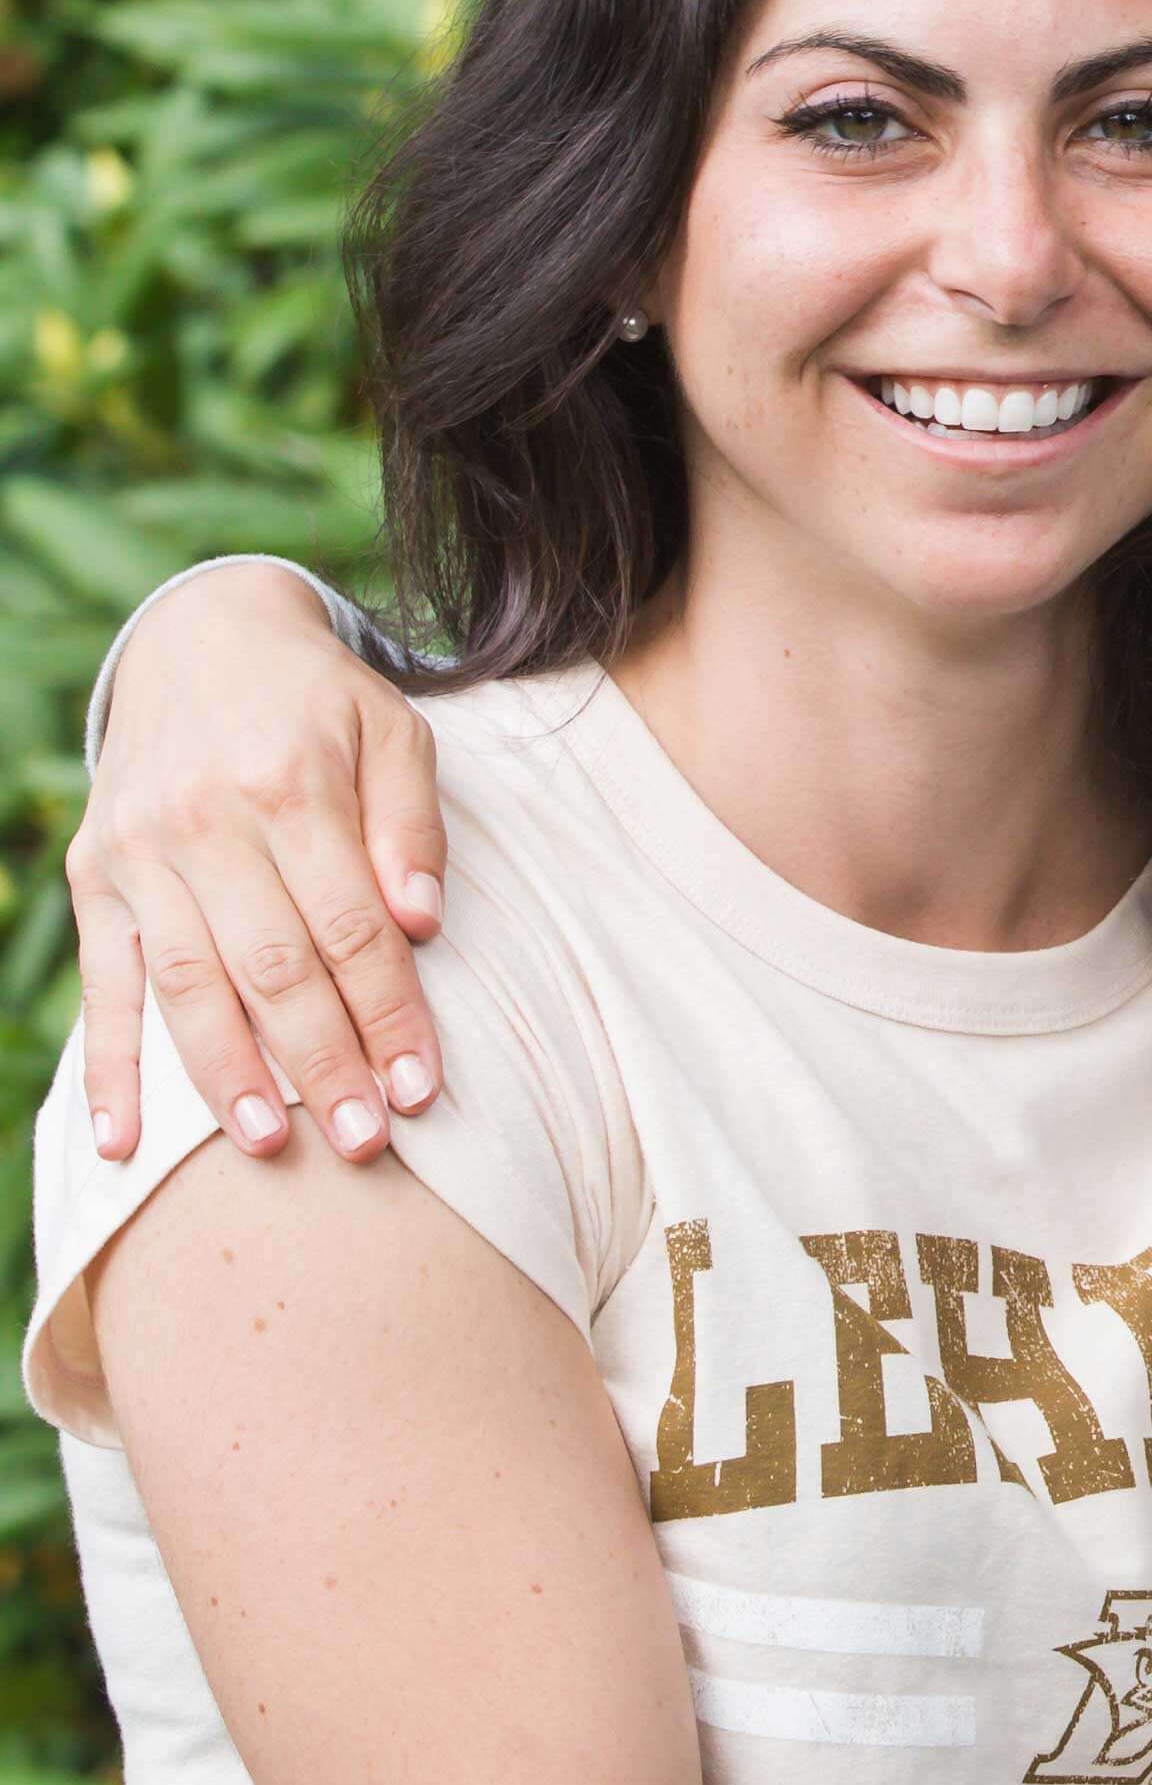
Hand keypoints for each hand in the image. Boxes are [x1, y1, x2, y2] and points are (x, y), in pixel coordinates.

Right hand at [64, 566, 446, 1167]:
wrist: (201, 639)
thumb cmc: (318, 700)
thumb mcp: (390, 728)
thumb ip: (411, 823)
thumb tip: (423, 922)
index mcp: (290, 784)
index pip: (350, 925)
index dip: (387, 1011)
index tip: (420, 1086)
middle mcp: (207, 822)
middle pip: (272, 966)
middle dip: (322, 1061)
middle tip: (363, 1143)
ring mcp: (141, 853)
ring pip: (187, 985)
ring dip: (228, 1077)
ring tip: (271, 1145)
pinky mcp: (95, 875)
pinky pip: (103, 983)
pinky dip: (109, 1068)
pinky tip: (123, 1142)